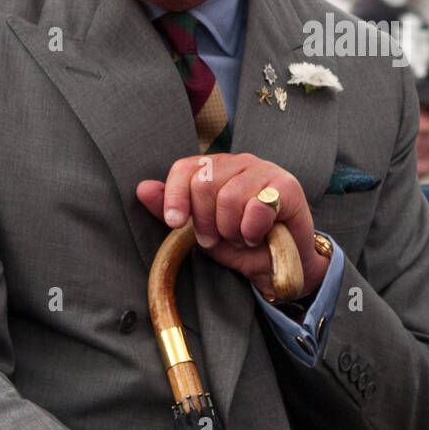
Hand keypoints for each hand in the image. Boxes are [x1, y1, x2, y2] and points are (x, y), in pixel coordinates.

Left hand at [136, 153, 328, 298]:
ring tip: (241, 238)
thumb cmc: (241, 245)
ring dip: (231, 230)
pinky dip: (252, 231)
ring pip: (229, 196)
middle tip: (218, 238)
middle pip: (204, 182)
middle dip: (206, 221)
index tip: (175, 223)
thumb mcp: (200, 232)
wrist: (281, 266)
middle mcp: (239, 162)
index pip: (185, 168)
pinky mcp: (287, 185)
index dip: (174, 196)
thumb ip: (172, 211)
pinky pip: (256, 207)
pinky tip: (258, 236)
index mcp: (216, 169)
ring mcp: (264, 170)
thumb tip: (142, 188)